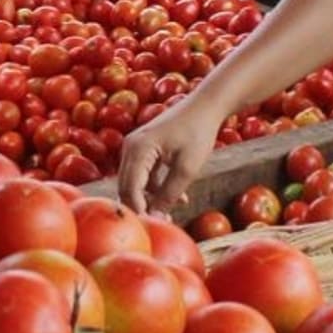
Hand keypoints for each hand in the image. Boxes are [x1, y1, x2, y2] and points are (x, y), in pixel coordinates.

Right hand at [116, 97, 222, 213]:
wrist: (205, 105)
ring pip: (135, 183)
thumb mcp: (187, 168)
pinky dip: (157, 188)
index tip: (152, 227)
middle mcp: (130, 148)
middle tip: (161, 224)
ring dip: (151, 199)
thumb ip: (169, 194)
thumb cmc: (198, 132)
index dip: (139, 209)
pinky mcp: (143, 150)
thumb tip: (156, 217)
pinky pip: (144, 175)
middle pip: (127, 187)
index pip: (130, 188)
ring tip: (171, 215)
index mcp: (138, 149)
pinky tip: (179, 198)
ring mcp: (135, 148)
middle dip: (142, 207)